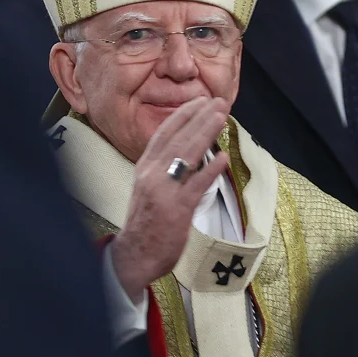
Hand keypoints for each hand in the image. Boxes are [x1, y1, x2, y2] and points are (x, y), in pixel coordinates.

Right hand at [110, 97, 231, 302]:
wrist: (134, 256)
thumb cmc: (146, 223)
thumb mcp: (150, 188)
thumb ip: (166, 169)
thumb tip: (190, 151)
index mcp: (145, 168)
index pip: (164, 134)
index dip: (183, 115)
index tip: (200, 101)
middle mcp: (151, 175)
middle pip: (178, 139)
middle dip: (199, 117)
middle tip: (218, 101)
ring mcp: (164, 191)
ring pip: (186, 155)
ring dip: (205, 133)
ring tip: (221, 117)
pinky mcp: (176, 210)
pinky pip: (195, 186)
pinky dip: (209, 170)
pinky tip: (223, 158)